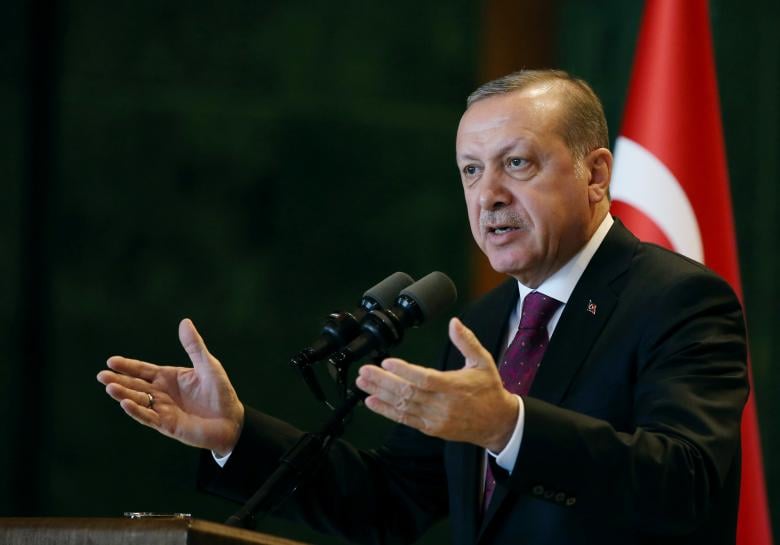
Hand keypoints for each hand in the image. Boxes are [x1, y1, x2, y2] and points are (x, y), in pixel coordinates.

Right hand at [96, 318, 244, 455]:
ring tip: (110, 388)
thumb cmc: (220, 392)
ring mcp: (163, 410)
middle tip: (101, 376)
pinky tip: (125, 404)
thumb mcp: (208, 365)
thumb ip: (194, 346)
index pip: (144, 370)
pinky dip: (137, 411)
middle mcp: (162, 393)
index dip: (128, 366)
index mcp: (169, 378)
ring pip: (138, 401)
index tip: (111, 361)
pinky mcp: (167, 425)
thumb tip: (184, 322)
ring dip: (123, 395)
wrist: (231, 421)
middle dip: (118, 381)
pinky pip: (148, 417)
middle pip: (136, 385)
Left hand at [356, 317, 517, 451]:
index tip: (387, 362)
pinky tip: (372, 402)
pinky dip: (386, 411)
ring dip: (380, 394)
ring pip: (402, 406)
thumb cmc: (489, 390)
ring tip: (362, 383)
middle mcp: (442, 404)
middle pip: (408, 393)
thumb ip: (467, 341)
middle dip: (383, 382)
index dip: (405, 371)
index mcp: (454, 386)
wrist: (497, 423)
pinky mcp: (430, 428)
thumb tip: (454, 322)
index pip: (425, 378)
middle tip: (365, 371)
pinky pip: (404, 419)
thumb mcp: (483, 361)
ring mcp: (435, 418)